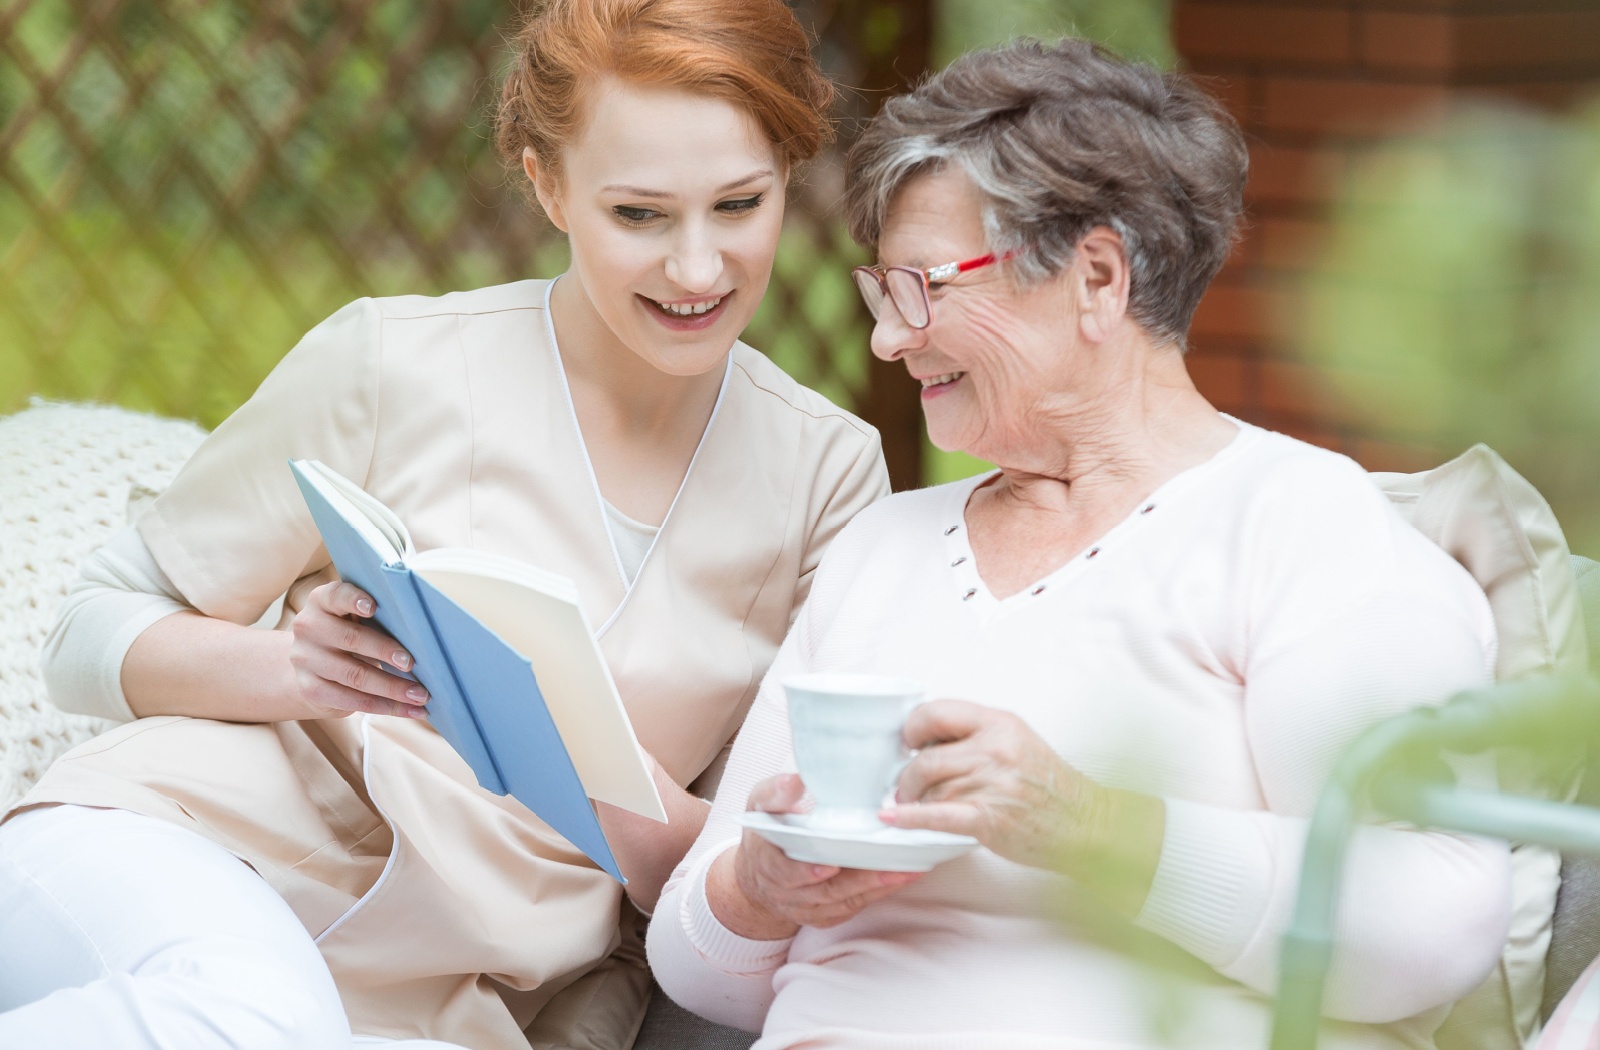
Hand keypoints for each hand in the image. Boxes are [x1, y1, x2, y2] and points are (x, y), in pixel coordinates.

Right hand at [287, 581, 429, 718]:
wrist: (310, 665)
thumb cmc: (348, 633)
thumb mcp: (353, 618)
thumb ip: (377, 617)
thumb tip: (422, 636)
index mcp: (322, 602)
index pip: (335, 595)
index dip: (353, 599)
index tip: (374, 607)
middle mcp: (308, 628)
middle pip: (351, 639)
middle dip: (385, 651)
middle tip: (413, 663)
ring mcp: (305, 660)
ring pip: (355, 676)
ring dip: (393, 688)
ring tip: (421, 695)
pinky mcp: (310, 689)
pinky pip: (353, 701)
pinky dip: (387, 707)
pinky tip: (411, 710)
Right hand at [707, 773, 923, 940]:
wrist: (758, 875)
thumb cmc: (766, 832)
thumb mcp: (760, 806)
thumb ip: (776, 793)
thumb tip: (796, 779)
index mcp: (768, 864)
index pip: (785, 872)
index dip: (806, 871)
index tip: (829, 865)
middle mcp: (787, 893)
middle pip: (826, 892)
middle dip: (860, 880)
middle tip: (892, 867)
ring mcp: (808, 908)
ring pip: (845, 902)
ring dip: (878, 888)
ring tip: (908, 870)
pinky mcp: (826, 916)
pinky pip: (853, 908)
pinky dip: (878, 894)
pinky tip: (902, 878)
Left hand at [883, 700, 1083, 869]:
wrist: (1085, 824)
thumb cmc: (1050, 786)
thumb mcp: (1016, 741)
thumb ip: (976, 735)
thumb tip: (926, 740)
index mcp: (998, 723)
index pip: (936, 712)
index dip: (913, 728)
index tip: (909, 742)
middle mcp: (994, 749)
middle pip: (926, 758)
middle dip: (907, 775)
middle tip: (906, 785)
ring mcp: (991, 784)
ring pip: (929, 789)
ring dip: (914, 801)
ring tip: (914, 805)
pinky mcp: (988, 819)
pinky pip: (937, 815)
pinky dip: (910, 818)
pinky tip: (893, 818)